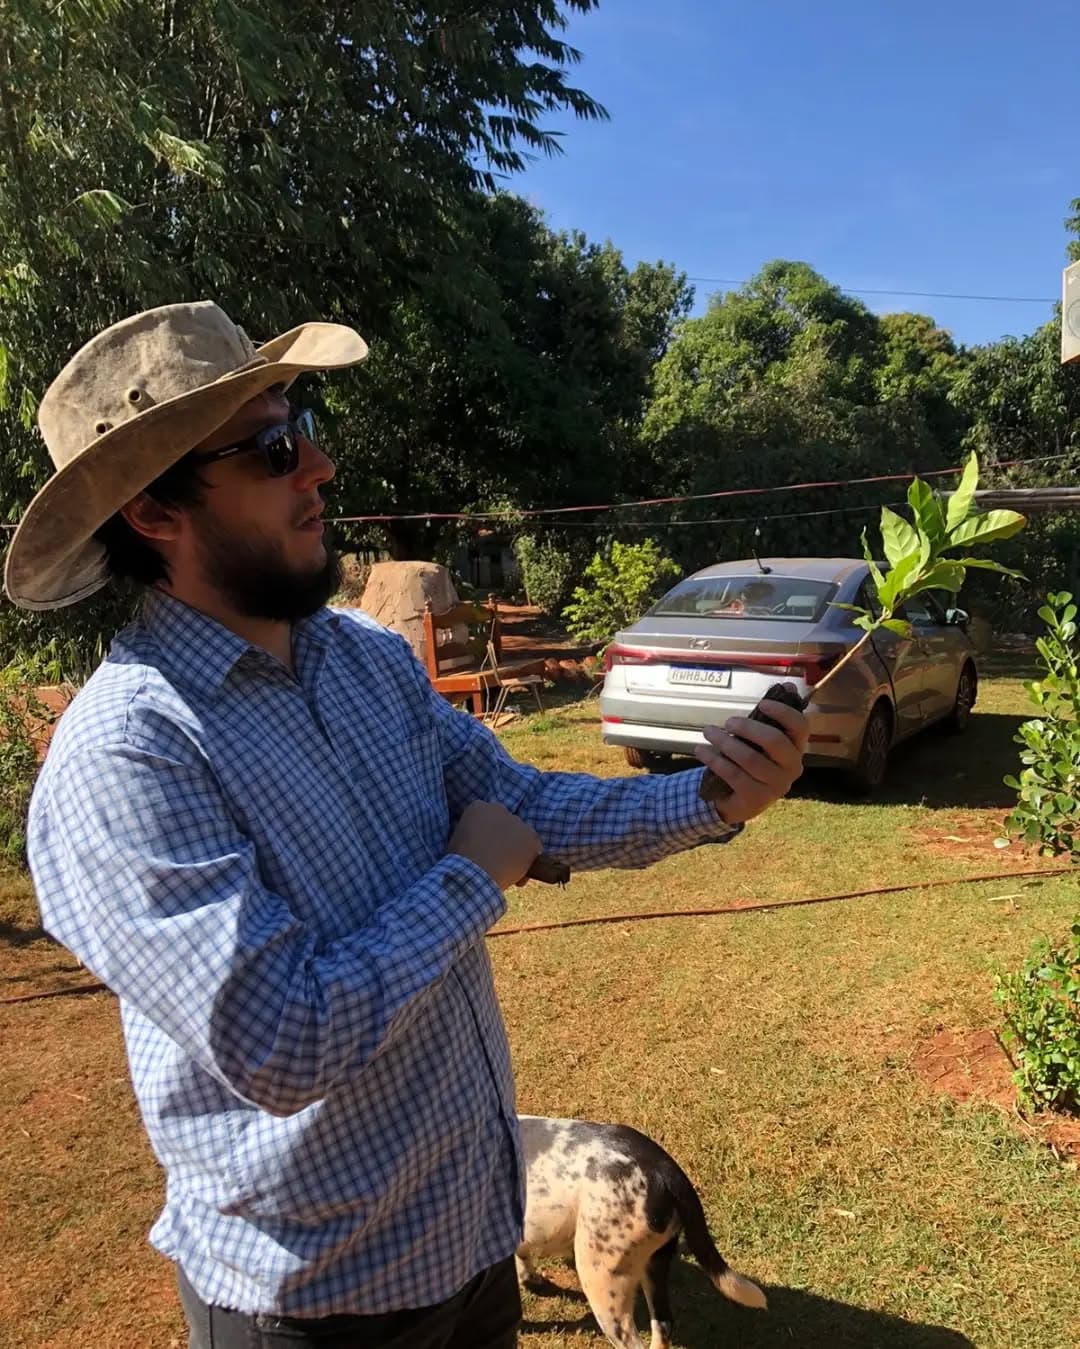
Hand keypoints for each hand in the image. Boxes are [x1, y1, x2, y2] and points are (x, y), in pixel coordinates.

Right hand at [447, 801, 542, 890]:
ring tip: (506, 870)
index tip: (484, 848)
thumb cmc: (460, 862)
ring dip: (516, 849)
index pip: (487, 817)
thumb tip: (474, 842)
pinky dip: (528, 861)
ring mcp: (517, 822)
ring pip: (521, 836)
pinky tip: (517, 876)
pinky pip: (533, 849)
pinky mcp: (531, 837)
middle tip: (497, 859)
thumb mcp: (457, 840)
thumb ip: (470, 834)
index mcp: (478, 807)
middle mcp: (499, 808)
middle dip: (504, 838)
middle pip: (506, 824)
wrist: (474, 873)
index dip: (488, 834)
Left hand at [694, 689, 808, 825]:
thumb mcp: (763, 738)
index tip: (763, 703)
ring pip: (750, 758)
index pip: (800, 726)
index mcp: (796, 748)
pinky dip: (714, 760)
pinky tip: (701, 750)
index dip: (783, 712)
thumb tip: (788, 685)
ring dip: (725, 742)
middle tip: (728, 722)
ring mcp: (775, 785)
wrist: (743, 800)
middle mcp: (792, 767)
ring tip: (708, 731)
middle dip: (748, 727)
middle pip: (774, 741)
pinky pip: (733, 774)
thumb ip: (773, 715)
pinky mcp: (756, 798)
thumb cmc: (755, 760)